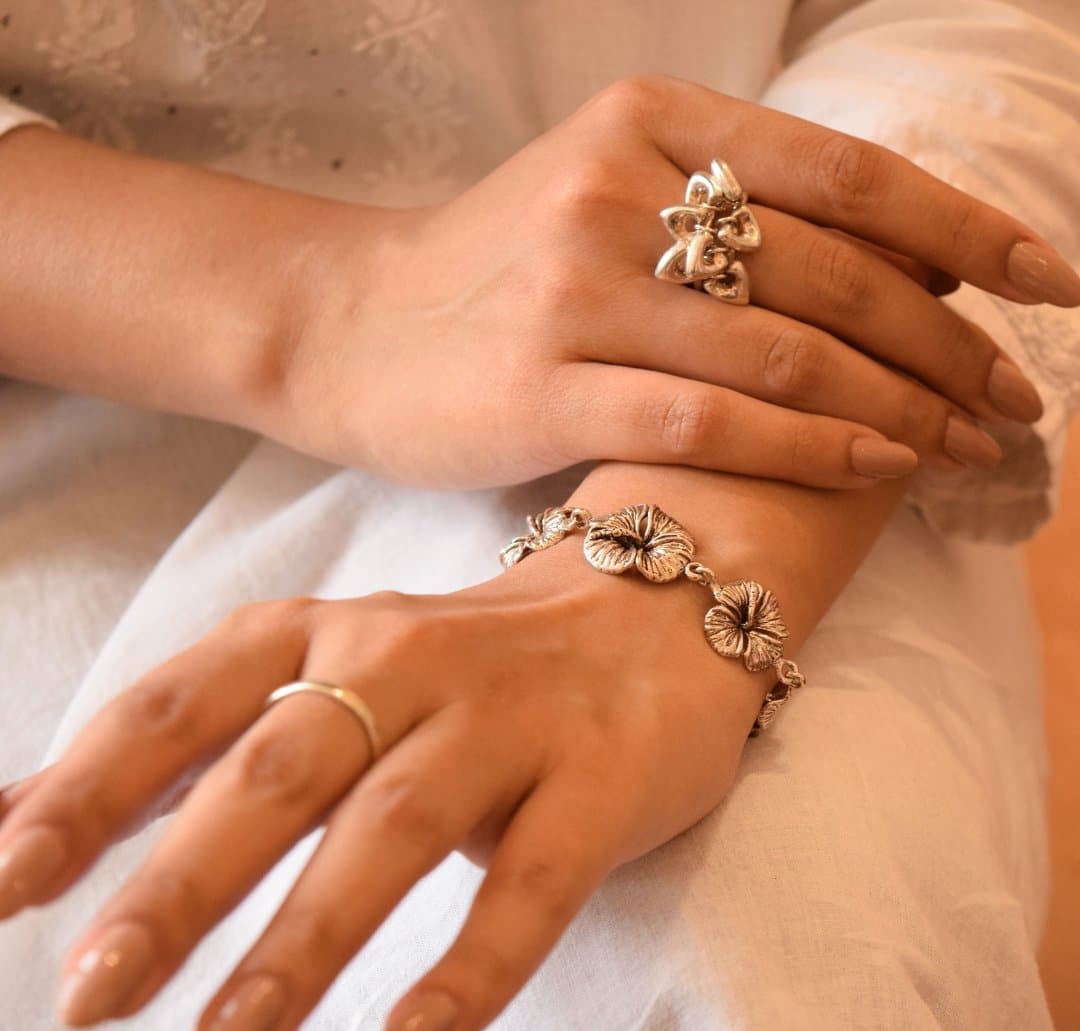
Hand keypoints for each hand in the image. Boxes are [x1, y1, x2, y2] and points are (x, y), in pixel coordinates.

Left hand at [0, 536, 770, 1030]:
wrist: (647, 613)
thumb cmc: (463, 663)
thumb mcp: (326, 668)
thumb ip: (192, 743)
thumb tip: (8, 818)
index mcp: (328, 630)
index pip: (189, 702)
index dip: (91, 788)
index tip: (7, 886)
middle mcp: (413, 660)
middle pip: (287, 765)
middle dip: (185, 880)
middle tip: (94, 993)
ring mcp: (513, 718)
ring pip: (398, 824)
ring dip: (306, 938)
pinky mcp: (602, 778)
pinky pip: (535, 879)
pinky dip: (472, 965)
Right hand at [272, 75, 1066, 489]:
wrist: (348, 327)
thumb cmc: (491, 275)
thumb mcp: (606, 201)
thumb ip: (727, 214)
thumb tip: (889, 266)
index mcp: (650, 124)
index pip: (846, 173)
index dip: (965, 229)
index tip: (1048, 284)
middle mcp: (619, 189)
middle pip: (834, 266)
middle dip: (948, 339)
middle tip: (1015, 396)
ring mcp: (578, 287)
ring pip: (785, 343)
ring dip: (899, 400)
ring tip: (967, 444)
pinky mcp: (545, 383)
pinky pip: (710, 413)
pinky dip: (810, 442)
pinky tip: (877, 467)